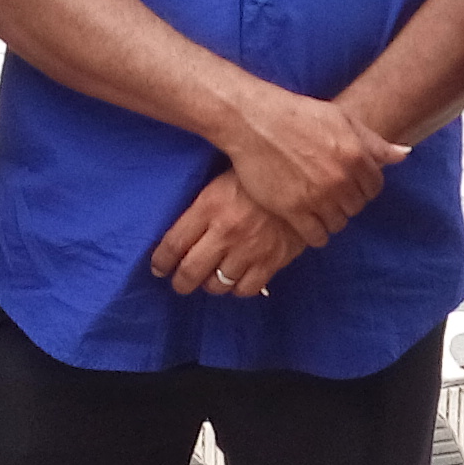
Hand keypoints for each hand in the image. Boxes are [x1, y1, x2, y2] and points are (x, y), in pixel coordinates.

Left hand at [149, 171, 307, 297]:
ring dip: (209, 286)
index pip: (173, 244)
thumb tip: (182, 232)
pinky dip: (237, 289)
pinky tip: (236, 280)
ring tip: (209, 280)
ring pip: (217, 284)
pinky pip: (246, 289)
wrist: (304, 177)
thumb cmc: (258, 174)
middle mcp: (225, 232)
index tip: (159, 268)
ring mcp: (249, 249)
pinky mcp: (272, 260)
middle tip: (179, 282)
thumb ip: (203, 206)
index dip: (161, 262)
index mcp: (209, 207)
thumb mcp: (222, 179)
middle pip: (190, 271)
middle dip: (180, 282)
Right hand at [222, 87, 409, 247]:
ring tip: (317, 205)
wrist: (254, 121)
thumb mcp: (342, 119)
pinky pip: (316, 237)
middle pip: (357, 207)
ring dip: (331, 217)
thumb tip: (405, 154)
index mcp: (356, 155)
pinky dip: (316, 234)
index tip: (348, 183)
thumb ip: (374, 141)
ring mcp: (317, 196)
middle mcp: (340, 179)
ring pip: (339, 223)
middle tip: (329, 192)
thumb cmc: (298, 115)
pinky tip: (308, 221)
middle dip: (347, 201)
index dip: (363, 186)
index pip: (375, 187)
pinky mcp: (293, 210)